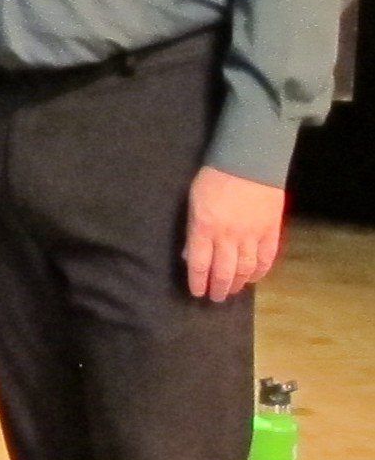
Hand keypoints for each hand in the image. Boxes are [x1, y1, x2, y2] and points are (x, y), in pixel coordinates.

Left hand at [186, 166, 283, 301]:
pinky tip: (253, 278)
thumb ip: (192, 230)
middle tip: (215, 298)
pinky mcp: (271, 231)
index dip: (198, 282)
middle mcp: (227, 236)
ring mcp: (252, 235)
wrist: (250, 162)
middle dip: (218, 288)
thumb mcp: (192, 201)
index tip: (197, 292)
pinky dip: (259, 272)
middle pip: (223, 271)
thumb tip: (188, 255)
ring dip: (237, 284)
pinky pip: (266, 259)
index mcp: (204, 228)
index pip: (199, 264)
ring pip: (244, 269)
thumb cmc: (214, 178)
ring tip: (232, 291)